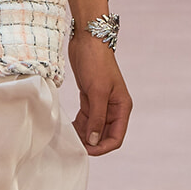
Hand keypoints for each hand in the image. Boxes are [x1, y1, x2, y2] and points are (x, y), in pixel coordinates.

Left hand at [69, 32, 131, 155]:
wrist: (88, 40)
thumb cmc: (96, 62)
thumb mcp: (97, 91)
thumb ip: (96, 117)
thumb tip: (93, 140)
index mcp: (122, 107)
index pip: (116, 137)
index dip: (102, 147)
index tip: (86, 150)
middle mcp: (114, 108)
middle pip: (104, 135)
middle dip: (91, 142)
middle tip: (74, 145)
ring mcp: (102, 103)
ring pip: (93, 128)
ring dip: (83, 135)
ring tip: (69, 138)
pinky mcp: (90, 98)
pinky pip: (85, 118)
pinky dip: (78, 125)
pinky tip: (68, 128)